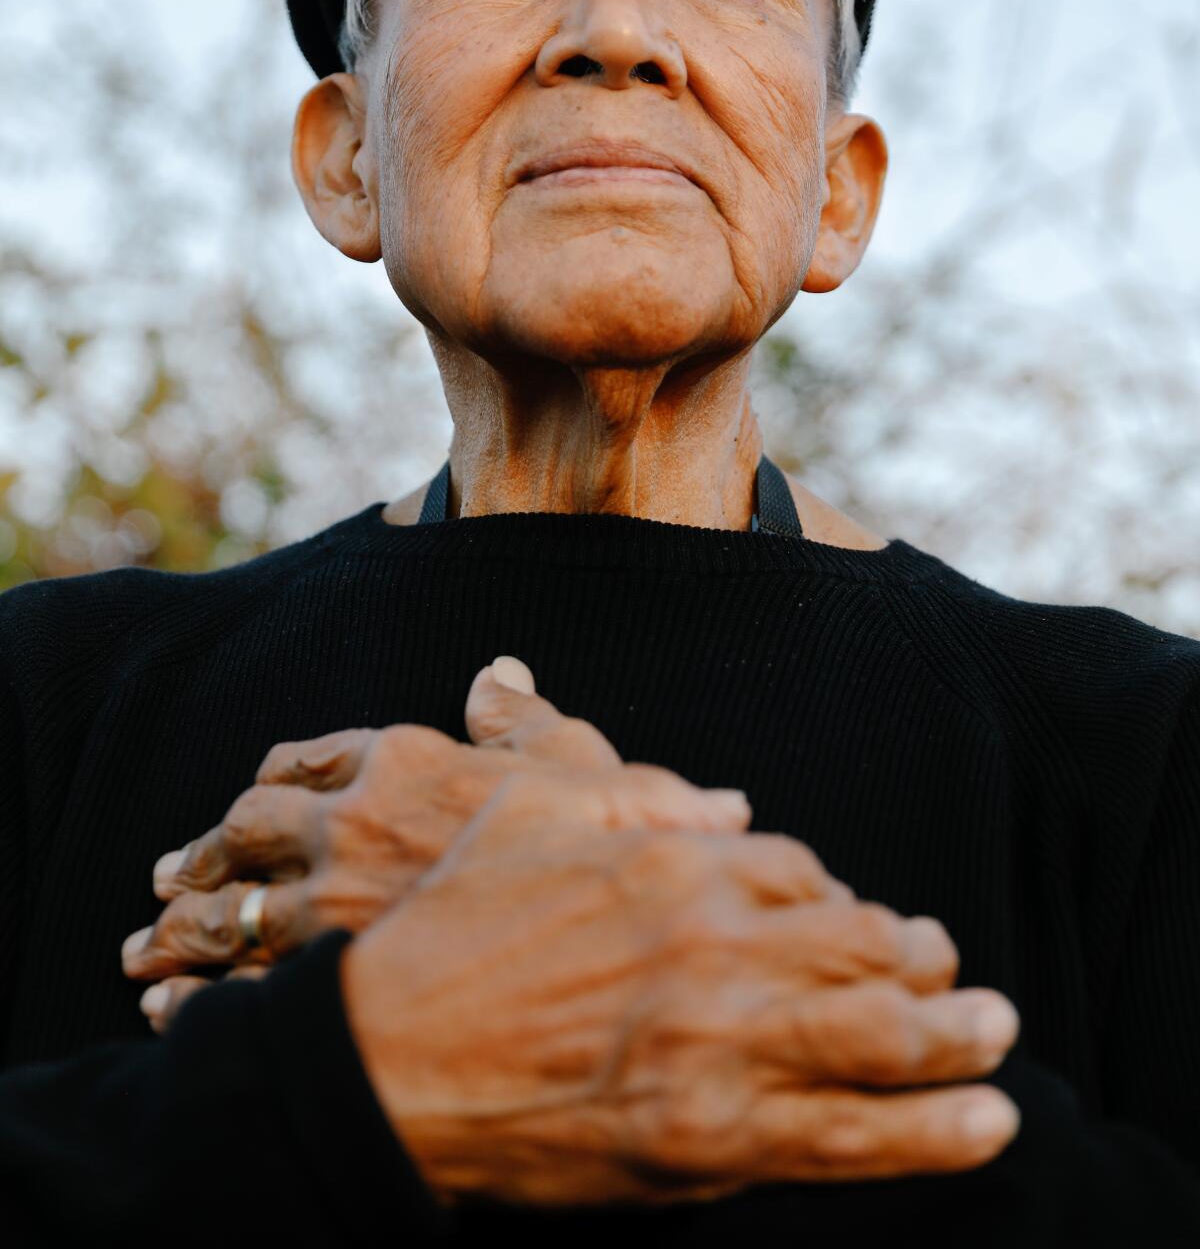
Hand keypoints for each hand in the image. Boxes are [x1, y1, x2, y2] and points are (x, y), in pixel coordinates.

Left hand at [123, 659, 750, 1024]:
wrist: (600, 945)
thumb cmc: (600, 854)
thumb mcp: (582, 765)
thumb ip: (529, 722)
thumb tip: (498, 673)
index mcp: (403, 762)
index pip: (313, 758)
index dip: (277, 778)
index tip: (254, 791)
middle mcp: (350, 826)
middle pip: (249, 830)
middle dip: (205, 854)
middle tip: (168, 873)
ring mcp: (331, 910)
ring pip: (227, 912)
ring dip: (178, 928)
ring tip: (144, 947)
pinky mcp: (327, 989)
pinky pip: (238, 993)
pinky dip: (192, 1004)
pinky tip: (167, 1013)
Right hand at [342, 771, 1021, 1204]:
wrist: (381, 1063)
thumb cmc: (448, 932)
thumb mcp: (525, 814)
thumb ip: (634, 791)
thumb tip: (725, 799)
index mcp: (671, 862)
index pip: (802, 869)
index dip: (843, 894)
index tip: (861, 917)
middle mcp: (711, 945)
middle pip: (864, 945)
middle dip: (926, 959)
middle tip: (959, 972)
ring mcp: (715, 1046)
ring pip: (880, 1039)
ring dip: (958, 1040)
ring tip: (998, 1038)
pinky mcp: (706, 1142)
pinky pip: (847, 1141)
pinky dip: (930, 1136)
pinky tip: (984, 1127)